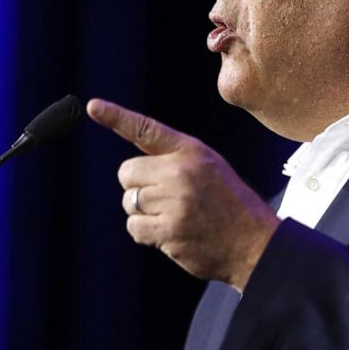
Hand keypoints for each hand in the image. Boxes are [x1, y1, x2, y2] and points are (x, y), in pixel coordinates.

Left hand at [86, 98, 280, 292]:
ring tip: (175, 216)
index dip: (116, 117)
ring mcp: (174, 202)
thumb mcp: (210, 167)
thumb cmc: (230, 204)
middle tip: (164, 198)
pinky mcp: (169, 231)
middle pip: (127, 173)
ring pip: (129, 202)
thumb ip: (175, 161)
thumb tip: (133, 172)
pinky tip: (172, 233)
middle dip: (137, 187)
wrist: (255, 243)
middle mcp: (181, 172)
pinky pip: (135, 227)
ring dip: (144, 212)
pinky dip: (147, 233)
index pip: (147, 130)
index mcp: (192, 152)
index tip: (93, 106)